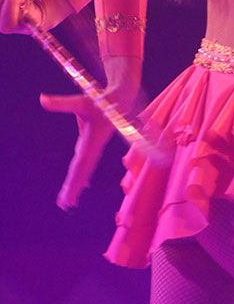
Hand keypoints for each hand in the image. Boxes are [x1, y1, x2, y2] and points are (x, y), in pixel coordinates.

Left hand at [40, 91, 114, 209]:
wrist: (122, 100)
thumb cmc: (101, 101)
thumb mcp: (80, 101)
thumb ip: (61, 103)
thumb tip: (41, 99)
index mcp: (92, 140)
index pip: (80, 164)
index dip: (74, 180)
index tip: (69, 194)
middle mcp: (94, 147)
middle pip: (83, 171)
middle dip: (74, 187)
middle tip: (65, 205)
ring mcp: (94, 147)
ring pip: (85, 169)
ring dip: (77, 184)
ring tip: (69, 201)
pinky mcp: (93, 145)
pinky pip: (86, 164)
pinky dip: (82, 175)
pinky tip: (81, 185)